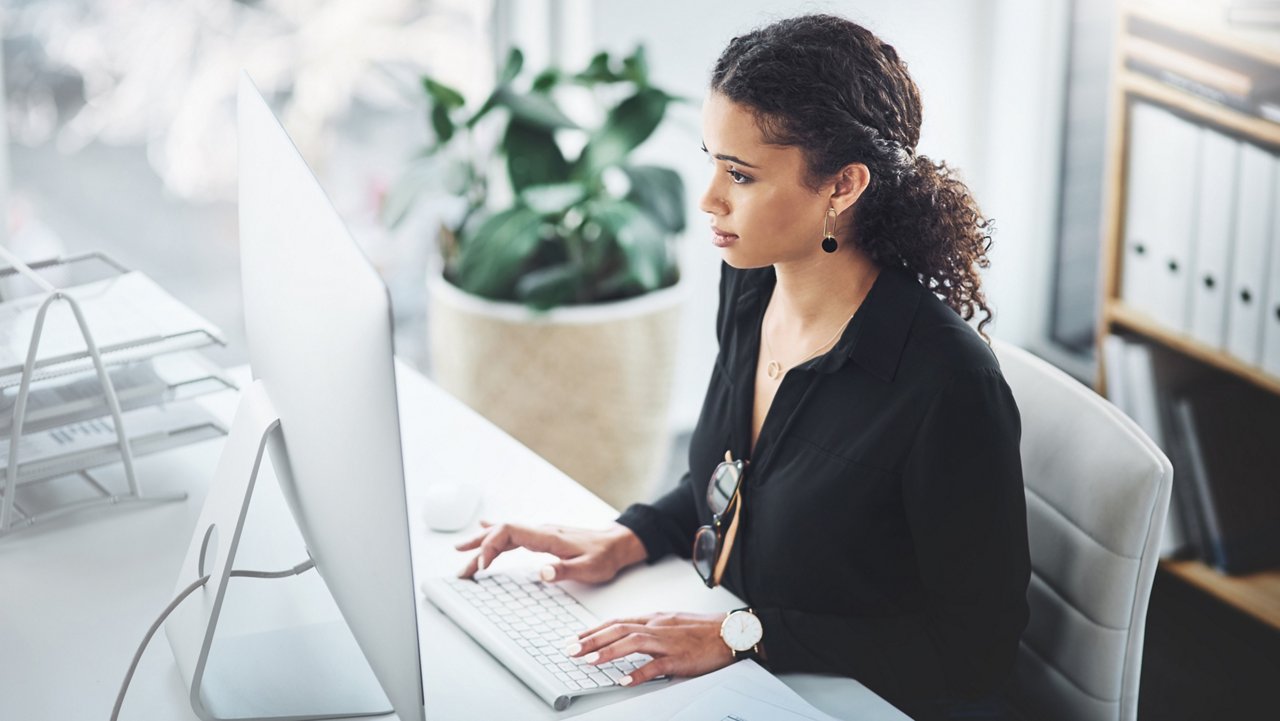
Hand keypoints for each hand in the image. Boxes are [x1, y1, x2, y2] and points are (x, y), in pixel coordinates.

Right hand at [455, 520, 646, 582]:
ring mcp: (540, 532)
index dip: (491, 545)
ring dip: (482, 543)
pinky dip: (494, 536)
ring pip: (504, 533)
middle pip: (501, 532)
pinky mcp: (542, 537)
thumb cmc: (604, 557)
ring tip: (460, 552)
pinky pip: (512, 534)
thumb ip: (564, 570)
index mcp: (548, 536)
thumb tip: (540, 572)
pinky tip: (483, 531)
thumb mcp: (589, 569)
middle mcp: (541, 531)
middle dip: (478, 548)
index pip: (509, 532)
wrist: (617, 544)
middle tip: (460, 568)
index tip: (483, 566)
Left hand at [567, 612, 734, 685]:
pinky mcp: (679, 658)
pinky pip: (656, 666)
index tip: (576, 639)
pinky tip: (624, 681)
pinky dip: (638, 673)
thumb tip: (627, 635)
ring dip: (609, 652)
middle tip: (571, 650)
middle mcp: (657, 627)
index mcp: (654, 618)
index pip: (617, 622)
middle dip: (592, 640)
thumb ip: (649, 629)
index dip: (594, 630)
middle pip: (619, 629)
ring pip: (633, 642)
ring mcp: (668, 642)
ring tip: (589, 661)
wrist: (730, 632)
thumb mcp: (671, 623)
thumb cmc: (702, 630)